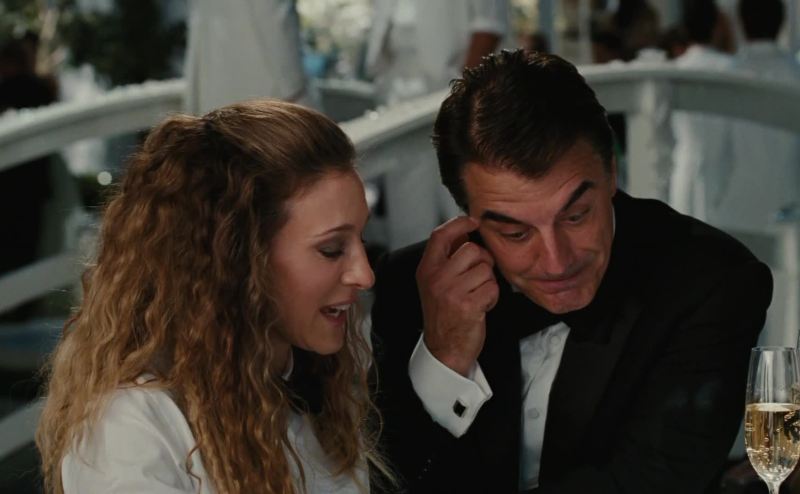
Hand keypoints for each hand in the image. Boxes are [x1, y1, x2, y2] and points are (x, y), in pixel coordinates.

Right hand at [416, 216, 498, 375]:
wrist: (444, 349)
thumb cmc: (444, 315)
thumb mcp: (436, 284)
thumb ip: (447, 259)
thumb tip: (462, 234)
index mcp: (427, 270)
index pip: (441, 235)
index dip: (459, 223)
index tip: (473, 221)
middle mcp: (436, 278)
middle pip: (472, 249)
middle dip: (483, 261)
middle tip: (478, 276)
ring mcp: (451, 291)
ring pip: (485, 269)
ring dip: (488, 282)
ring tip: (477, 294)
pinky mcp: (468, 305)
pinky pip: (492, 287)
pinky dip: (492, 297)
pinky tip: (481, 306)